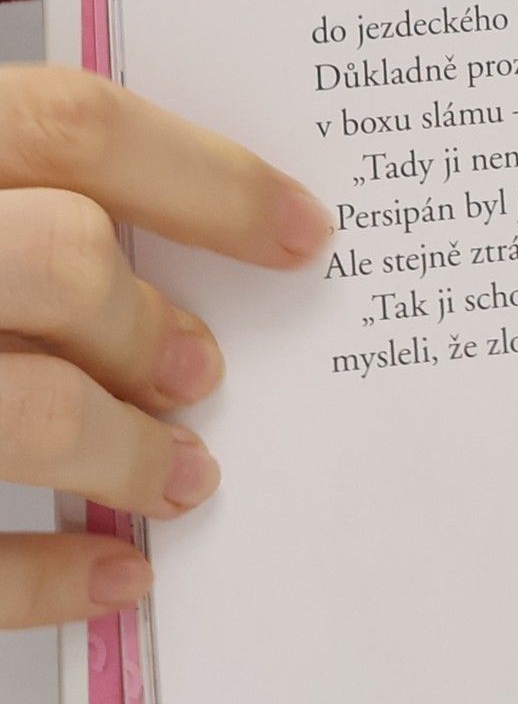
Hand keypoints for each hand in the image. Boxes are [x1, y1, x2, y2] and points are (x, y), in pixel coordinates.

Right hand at [0, 68, 330, 628]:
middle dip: (153, 329)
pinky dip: (52, 580)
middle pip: (62, 261)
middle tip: (199, 374)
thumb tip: (138, 246)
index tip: (304, 232)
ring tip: (178, 478)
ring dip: (128, 456)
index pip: (64, 123)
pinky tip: (116, 578)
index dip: (208, 178)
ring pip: (28, 411)